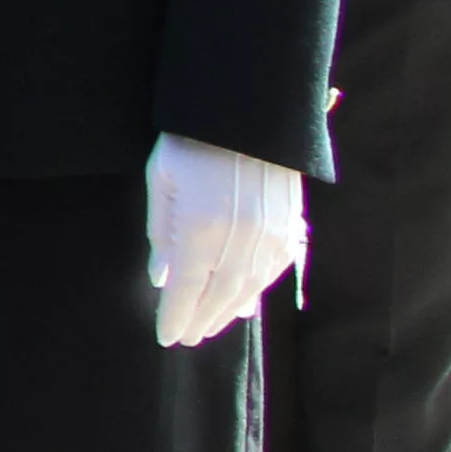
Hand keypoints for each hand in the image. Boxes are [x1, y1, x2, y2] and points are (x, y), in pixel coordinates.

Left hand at [146, 131, 305, 345]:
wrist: (249, 113)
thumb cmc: (193, 141)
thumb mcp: (161, 179)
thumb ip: (161, 232)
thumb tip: (161, 277)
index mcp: (201, 229)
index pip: (186, 289)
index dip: (176, 316)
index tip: (166, 338)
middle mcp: (239, 240)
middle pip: (218, 296)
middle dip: (201, 320)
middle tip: (187, 338)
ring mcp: (269, 237)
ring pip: (248, 289)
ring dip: (227, 312)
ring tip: (210, 325)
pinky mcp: (289, 229)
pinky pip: (272, 272)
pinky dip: (255, 291)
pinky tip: (244, 302)